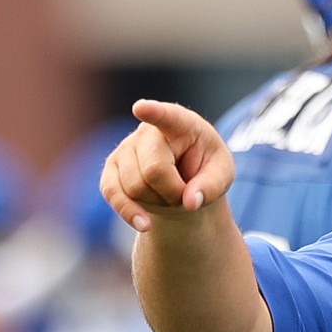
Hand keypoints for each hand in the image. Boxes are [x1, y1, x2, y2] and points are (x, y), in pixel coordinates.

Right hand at [100, 101, 237, 233]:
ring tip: (168, 194)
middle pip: (154, 170)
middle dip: (173, 192)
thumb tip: (190, 202)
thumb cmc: (204, 170)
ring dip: (157, 202)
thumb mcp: (221, 175)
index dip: (154, 112)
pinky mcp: (110, 170)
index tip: (141, 108)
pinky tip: (144, 224)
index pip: (167, 116)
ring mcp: (125, 149)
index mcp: (181, 123)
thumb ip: (212, 186)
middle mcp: (147, 131)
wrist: (183, 183)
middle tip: (184, 191)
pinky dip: (130, 213)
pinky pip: (112, 194)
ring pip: (135, 186)